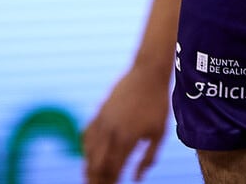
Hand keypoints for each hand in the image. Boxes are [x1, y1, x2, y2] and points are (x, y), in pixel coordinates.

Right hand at [83, 63, 169, 183]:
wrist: (147, 73)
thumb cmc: (157, 104)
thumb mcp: (159, 133)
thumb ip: (149, 158)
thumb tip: (137, 179)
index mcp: (126, 139)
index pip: (112, 170)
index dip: (110, 183)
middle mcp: (110, 132)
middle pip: (95, 164)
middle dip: (95, 179)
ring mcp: (101, 121)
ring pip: (88, 152)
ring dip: (89, 166)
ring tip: (92, 177)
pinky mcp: (98, 113)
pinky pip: (86, 136)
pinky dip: (86, 149)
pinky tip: (89, 156)